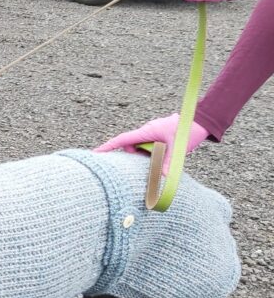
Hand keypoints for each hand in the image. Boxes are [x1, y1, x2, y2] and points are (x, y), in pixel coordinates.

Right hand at [95, 113, 209, 174]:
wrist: (202, 120)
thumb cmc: (188, 130)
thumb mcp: (178, 149)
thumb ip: (168, 164)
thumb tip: (161, 178)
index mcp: (146, 132)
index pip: (122, 140)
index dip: (108, 147)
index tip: (95, 153)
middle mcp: (146, 132)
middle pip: (132, 147)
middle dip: (138, 156)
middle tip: (152, 161)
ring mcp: (152, 133)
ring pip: (142, 148)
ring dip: (150, 155)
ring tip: (167, 154)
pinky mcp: (158, 136)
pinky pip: (150, 147)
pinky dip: (155, 153)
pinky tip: (168, 152)